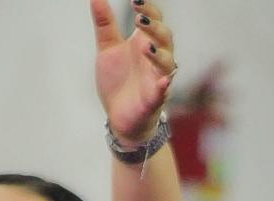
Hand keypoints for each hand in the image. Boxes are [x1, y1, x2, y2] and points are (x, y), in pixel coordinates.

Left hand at [91, 0, 176, 142]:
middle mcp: (155, 59)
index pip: (154, 19)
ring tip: (146, 47)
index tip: (134, 0)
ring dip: (160, 54)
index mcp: (144, 42)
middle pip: (165, 37)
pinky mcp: (154, 101)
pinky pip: (163, 93)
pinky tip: (162, 82)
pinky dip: (163, 87)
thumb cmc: (117, 82)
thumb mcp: (107, 50)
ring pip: (168, 63)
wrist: (118, 117)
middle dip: (155, 27)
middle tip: (139, 20)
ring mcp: (157, 79)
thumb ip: (105, 24)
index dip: (148, 8)